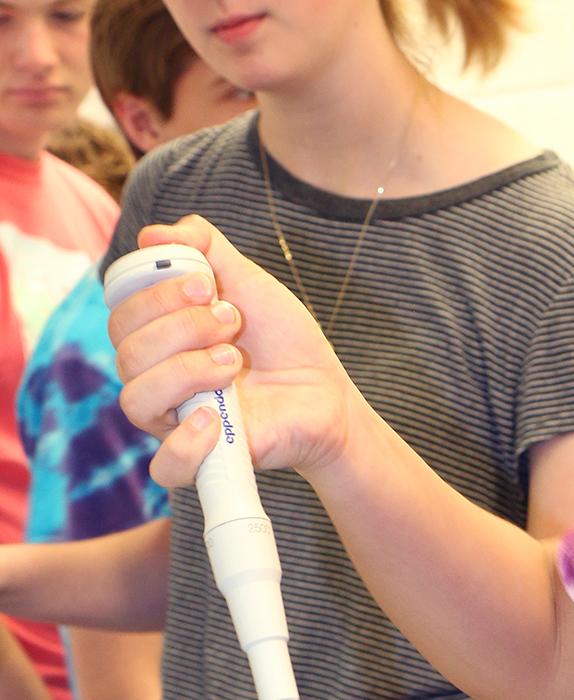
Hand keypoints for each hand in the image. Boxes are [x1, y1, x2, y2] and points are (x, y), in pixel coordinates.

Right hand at [109, 216, 361, 487]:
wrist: (326, 391)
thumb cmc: (282, 340)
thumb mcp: (248, 281)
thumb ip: (205, 248)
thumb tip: (154, 233)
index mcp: (159, 339)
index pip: (121, 316)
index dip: (153, 295)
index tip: (205, 284)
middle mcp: (157, 379)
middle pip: (127, 353)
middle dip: (181, 327)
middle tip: (232, 321)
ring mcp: (176, 421)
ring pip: (136, 400)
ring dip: (186, 370)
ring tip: (233, 361)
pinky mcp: (201, 459)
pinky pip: (164, 466)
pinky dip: (185, 441)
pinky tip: (216, 418)